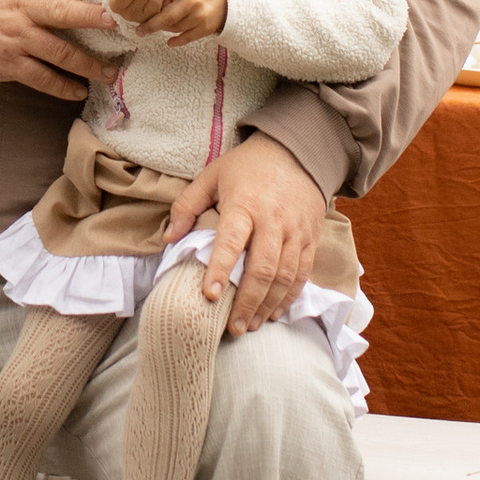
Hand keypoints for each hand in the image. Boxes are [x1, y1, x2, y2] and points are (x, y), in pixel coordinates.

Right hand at [0, 0, 110, 101]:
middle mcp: (24, 13)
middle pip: (60, 13)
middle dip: (89, 17)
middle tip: (115, 22)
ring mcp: (18, 40)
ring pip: (57, 52)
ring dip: (86, 64)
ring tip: (110, 72)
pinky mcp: (12, 65)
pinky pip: (41, 78)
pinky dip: (62, 87)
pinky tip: (81, 91)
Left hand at [124, 0, 226, 46]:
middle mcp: (192, 2)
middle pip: (167, 16)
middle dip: (151, 24)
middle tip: (138, 30)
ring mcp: (199, 16)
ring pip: (175, 28)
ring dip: (164, 29)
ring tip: (154, 29)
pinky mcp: (205, 28)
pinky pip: (187, 37)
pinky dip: (177, 41)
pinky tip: (170, 42)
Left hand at [162, 134, 326, 334]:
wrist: (298, 151)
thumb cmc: (248, 166)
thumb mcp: (212, 174)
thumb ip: (187, 205)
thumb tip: (169, 239)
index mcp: (245, 204)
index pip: (231, 241)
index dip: (219, 269)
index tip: (208, 295)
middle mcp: (273, 221)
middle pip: (262, 268)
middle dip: (247, 302)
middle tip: (233, 328)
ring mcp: (295, 231)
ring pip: (285, 276)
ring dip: (267, 305)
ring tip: (251, 325)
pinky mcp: (310, 238)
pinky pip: (302, 273)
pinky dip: (289, 297)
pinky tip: (274, 312)